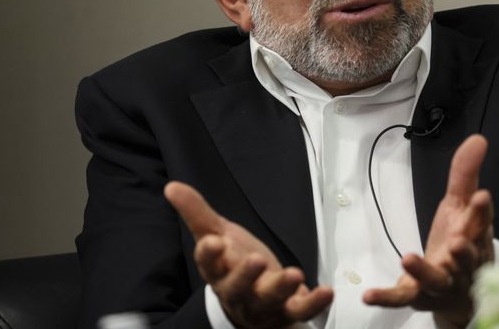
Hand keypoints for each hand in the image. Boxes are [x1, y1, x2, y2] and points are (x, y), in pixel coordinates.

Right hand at [164, 181, 332, 327]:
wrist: (252, 304)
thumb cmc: (233, 264)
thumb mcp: (216, 235)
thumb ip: (197, 212)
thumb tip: (172, 187)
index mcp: (218, 271)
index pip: (209, 264)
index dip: (210, 254)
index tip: (213, 242)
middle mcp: (238, 291)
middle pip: (237, 287)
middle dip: (245, 275)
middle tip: (254, 260)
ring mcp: (263, 304)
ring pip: (270, 300)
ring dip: (281, 288)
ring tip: (293, 274)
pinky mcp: (288, 312)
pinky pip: (301, 311)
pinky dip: (314, 303)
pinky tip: (326, 291)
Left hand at [362, 134, 493, 326]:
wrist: (459, 294)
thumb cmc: (460, 244)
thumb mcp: (460, 207)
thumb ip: (465, 174)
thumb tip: (478, 139)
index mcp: (475, 238)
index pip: (481, 224)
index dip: (482, 212)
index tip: (482, 196)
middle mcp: (463, 265)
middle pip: (467, 258)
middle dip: (464, 250)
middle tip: (458, 240)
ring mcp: (441, 284)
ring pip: (436, 280)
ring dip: (424, 271)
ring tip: (409, 259)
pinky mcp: (418, 297)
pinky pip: (402, 298)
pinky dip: (386, 298)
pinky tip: (368, 295)